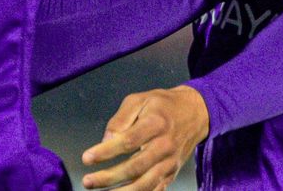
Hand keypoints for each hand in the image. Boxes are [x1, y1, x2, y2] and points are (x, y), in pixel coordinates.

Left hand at [81, 85, 208, 189]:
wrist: (195, 113)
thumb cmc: (162, 105)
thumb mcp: (140, 99)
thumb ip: (121, 118)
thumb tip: (106, 140)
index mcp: (155, 123)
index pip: (128, 141)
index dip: (106, 151)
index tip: (87, 158)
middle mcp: (165, 145)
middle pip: (135, 166)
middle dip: (109, 177)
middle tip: (88, 181)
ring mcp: (170, 162)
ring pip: (146, 184)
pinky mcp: (172, 173)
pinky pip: (156, 190)